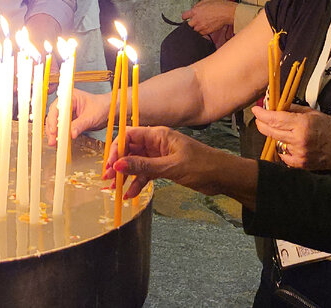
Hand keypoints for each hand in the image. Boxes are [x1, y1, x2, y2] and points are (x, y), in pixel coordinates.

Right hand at [46, 88, 108, 145]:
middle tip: (52, 140)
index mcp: (70, 97)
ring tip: (54, 143)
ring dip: (53, 133)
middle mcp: (66, 103)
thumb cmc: (102, 107)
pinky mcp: (68, 120)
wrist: (108, 110)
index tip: (54, 131)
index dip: (53, 120)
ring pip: (54, 122)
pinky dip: (59, 134)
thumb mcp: (91, 116)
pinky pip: (61, 127)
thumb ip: (80, 125)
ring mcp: (66, 112)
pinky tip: (58, 141)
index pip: (57, 108)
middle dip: (51, 129)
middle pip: (53, 116)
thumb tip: (71, 133)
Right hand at [106, 125, 230, 198]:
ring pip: (136, 164)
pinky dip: (137, 183)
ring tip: (114, 189)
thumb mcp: (171, 167)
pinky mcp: (164, 168)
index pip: (129, 136)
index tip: (110, 165)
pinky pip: (145, 174)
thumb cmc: (202, 165)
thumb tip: (118, 165)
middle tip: (107, 178)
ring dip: (125, 175)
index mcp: (158, 134)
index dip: (117, 149)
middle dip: (117, 164)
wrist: (223, 176)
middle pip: (130, 150)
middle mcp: (156, 143)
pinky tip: (130, 194)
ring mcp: (159, 156)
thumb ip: (143, 166)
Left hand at [180, 0, 235, 35]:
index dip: (185, 17)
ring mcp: (202, 26)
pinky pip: (201, 34)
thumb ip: (198, 5)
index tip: (185, 18)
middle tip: (194, 22)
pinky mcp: (207, 31)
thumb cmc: (219, 6)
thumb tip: (194, 8)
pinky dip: (202, 32)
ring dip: (197, 28)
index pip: (184, 16)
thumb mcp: (206, 1)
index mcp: (195, 11)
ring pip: (194, 30)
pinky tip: (206, 27)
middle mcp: (197, 20)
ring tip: (202, 24)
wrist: (226, 12)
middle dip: (190, 24)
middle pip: (188, 25)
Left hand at [252, 105, 330, 173]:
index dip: (262, 114)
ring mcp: (298, 154)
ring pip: (275, 143)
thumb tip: (277, 105)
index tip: (256, 110)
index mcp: (302, 125)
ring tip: (284, 132)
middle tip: (261, 119)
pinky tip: (290, 144)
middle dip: (262, 124)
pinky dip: (283, 149)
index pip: (275, 119)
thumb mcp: (314, 113)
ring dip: (275, 136)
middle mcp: (298, 140)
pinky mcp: (299, 164)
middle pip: (270, 132)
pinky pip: (283, 155)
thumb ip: (293, 109)